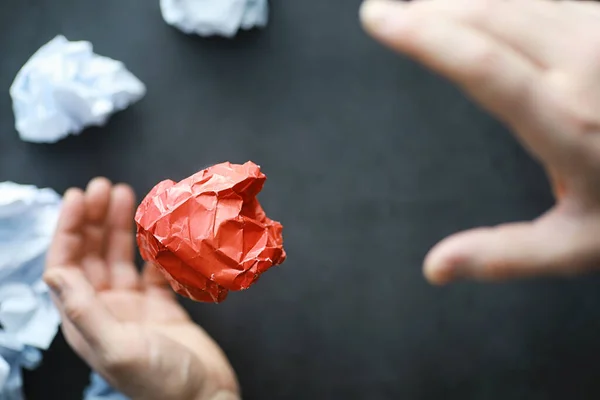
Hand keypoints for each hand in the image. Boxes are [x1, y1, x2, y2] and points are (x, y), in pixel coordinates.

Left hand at [44, 178, 238, 399]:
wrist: (206, 398)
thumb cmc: (161, 381)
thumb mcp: (118, 346)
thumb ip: (83, 310)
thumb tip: (52, 271)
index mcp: (85, 320)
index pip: (66, 265)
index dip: (69, 228)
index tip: (80, 195)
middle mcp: (105, 309)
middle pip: (92, 255)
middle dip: (96, 219)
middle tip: (106, 186)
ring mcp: (134, 306)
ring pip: (122, 257)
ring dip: (122, 227)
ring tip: (128, 195)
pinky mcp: (163, 305)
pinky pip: (154, 267)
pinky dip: (156, 247)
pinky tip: (159, 228)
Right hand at [360, 0, 599, 283]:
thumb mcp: (577, 245)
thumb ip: (504, 255)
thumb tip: (436, 268)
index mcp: (564, 121)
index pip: (477, 64)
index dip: (421, 36)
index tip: (377, 19)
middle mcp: (585, 65)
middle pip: (488, 16)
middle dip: (430, 9)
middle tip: (388, 13)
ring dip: (460, 0)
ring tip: (423, 9)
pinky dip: (499, 1)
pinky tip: (481, 8)